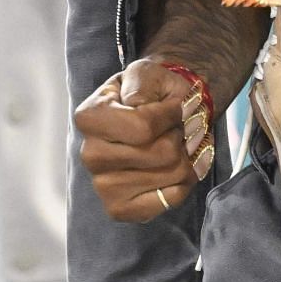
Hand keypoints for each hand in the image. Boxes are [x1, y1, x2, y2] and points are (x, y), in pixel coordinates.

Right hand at [75, 59, 211, 222]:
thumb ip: (142, 83)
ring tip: (184, 141)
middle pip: (162, 154)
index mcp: (90, 117)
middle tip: (184, 124)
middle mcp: (90, 155)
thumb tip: (137, 104)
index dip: (172, 114)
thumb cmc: (151, 90)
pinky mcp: (120, 209)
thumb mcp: (146, 72)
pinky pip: (171, 199)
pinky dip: (187, 179)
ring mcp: (103, 186)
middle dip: (183, 134)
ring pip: (173, 175)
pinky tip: (182, 164)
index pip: (143, 127)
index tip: (178, 105)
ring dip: (190, 154)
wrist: (156, 112)